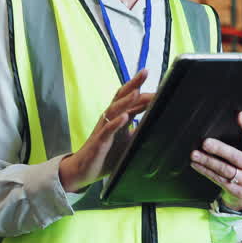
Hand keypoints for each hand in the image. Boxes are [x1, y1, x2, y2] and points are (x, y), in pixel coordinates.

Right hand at [59, 69, 154, 192]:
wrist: (83, 170)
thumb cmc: (106, 154)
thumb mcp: (128, 141)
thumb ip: (140, 130)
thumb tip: (158, 122)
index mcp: (118, 117)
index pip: (131, 99)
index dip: (142, 89)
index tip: (155, 79)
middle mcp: (110, 119)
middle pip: (121, 97)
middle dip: (133, 84)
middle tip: (145, 72)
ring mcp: (103, 129)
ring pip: (114, 110)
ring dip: (126, 101)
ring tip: (136, 92)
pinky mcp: (99, 142)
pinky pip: (107, 130)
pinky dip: (116, 123)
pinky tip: (125, 117)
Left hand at [190, 112, 241, 210]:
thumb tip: (230, 122)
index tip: (239, 115)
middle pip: (236, 157)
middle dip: (219, 149)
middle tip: (205, 143)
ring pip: (225, 170)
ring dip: (208, 162)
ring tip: (196, 155)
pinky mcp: (239, 192)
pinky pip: (219, 180)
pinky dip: (206, 171)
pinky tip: (198, 165)